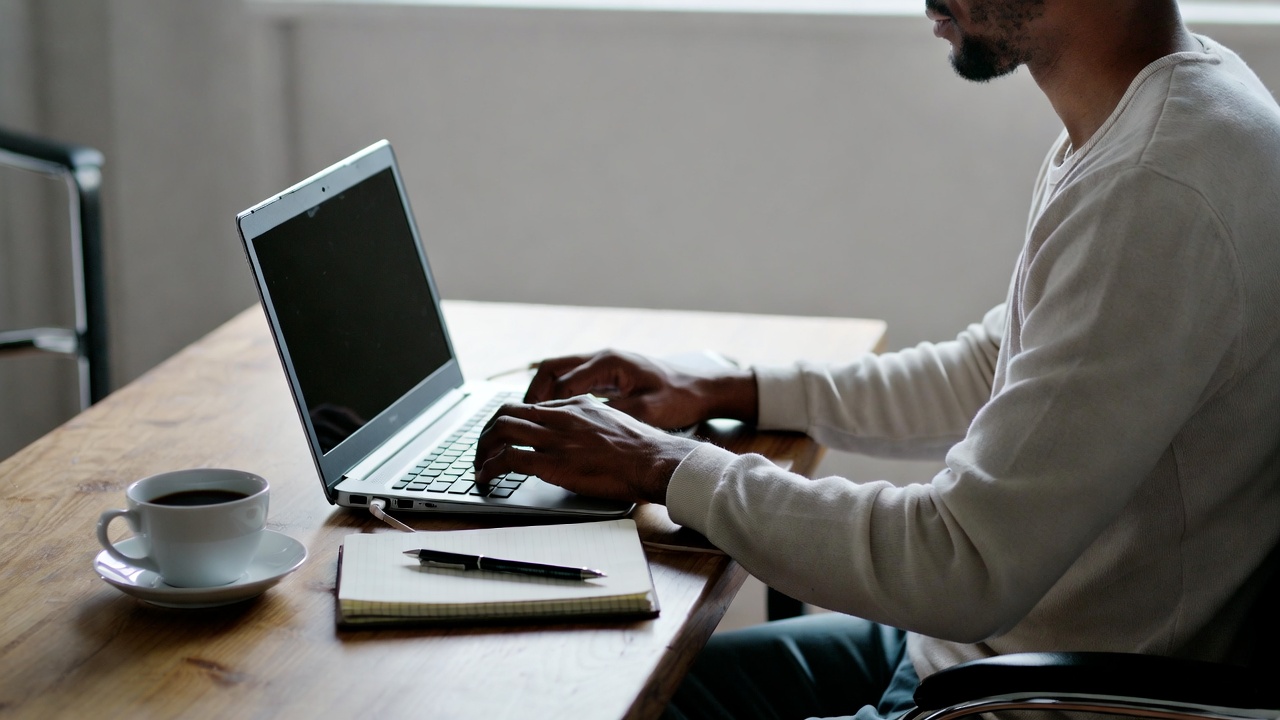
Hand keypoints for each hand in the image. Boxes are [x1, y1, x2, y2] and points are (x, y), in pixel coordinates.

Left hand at [473, 396, 701, 503]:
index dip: (511, 421)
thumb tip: (579, 437)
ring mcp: (554, 438)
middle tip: (483, 449)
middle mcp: (559, 416)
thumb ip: (590, 423)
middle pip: (506, 412)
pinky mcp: (552, 463)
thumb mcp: (613, 421)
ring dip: (482, 448)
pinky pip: (508, 459)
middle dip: (488, 431)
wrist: (652, 460)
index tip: (505, 436)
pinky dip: (489, 468)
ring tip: (479, 465)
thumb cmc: (642, 448)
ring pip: (501, 431)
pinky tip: (486, 478)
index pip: (530, 406)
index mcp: (575, 404)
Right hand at [524, 349, 757, 429]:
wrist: (701, 389)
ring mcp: (604, 363)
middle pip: (551, 369)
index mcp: (608, 363)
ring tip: (530, 419)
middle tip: (519, 420)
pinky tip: (554, 416)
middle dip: (532, 394)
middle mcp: (602, 358)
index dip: (542, 405)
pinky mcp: (608, 373)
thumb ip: (611, 414)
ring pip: (558, 372)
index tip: (527, 424)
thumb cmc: (678, 399)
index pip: (561, 381)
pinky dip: (557, 394)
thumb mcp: (646, 411)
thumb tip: (579, 425)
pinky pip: (572, 379)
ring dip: (542, 393)